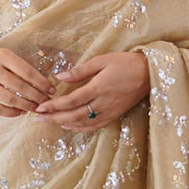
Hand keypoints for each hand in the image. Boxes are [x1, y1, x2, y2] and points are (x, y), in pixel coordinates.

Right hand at [0, 43, 54, 116]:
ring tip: (35, 108)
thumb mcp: (3, 55)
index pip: (27, 71)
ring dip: (26, 106)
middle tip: (46, 102)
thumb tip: (43, 84)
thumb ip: (20, 67)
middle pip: (20, 87)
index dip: (42, 83)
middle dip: (37, 96)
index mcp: (1, 55)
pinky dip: (11, 113)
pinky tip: (20, 112)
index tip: (51, 90)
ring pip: (10, 99)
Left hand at [32, 52, 149, 132]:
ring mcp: (109, 111)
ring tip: (49, 121)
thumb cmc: (126, 63)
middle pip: (73, 115)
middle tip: (37, 118)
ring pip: (82, 123)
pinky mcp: (114, 115)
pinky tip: (69, 125)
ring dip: (64, 124)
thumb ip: (80, 71)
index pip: (70, 101)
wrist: (150, 73)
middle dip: (53, 118)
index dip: (53, 106)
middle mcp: (103, 103)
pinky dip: (79, 128)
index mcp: (98, 87)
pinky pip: (94, 126)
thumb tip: (60, 77)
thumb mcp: (102, 60)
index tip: (39, 107)